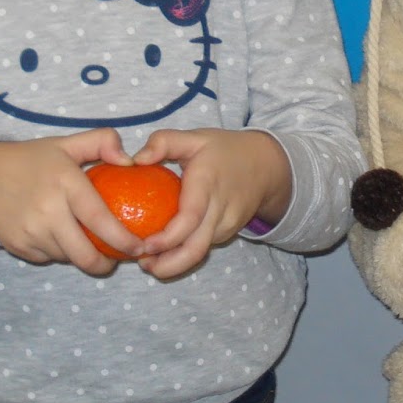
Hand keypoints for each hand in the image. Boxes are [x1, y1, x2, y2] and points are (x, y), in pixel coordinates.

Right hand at [0, 131, 138, 274]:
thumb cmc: (34, 159)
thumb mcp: (67, 143)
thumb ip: (102, 141)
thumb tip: (130, 161)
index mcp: (65, 183)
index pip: (100, 220)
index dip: (123, 240)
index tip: (138, 248)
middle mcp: (47, 211)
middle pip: (84, 254)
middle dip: (105, 264)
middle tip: (117, 259)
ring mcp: (30, 231)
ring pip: (68, 258)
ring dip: (81, 256)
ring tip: (87, 243)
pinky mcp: (17, 245)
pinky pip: (48, 258)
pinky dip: (58, 253)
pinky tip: (60, 237)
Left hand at [130, 128, 291, 279]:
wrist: (267, 166)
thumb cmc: (224, 150)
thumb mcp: (195, 137)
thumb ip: (163, 142)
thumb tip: (135, 160)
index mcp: (207, 183)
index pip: (190, 218)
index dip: (167, 238)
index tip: (145, 246)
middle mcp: (220, 209)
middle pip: (196, 249)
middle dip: (168, 265)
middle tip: (142, 264)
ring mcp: (227, 225)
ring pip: (199, 253)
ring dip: (173, 263)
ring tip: (147, 261)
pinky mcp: (228, 233)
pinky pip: (203, 248)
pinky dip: (183, 255)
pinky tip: (165, 252)